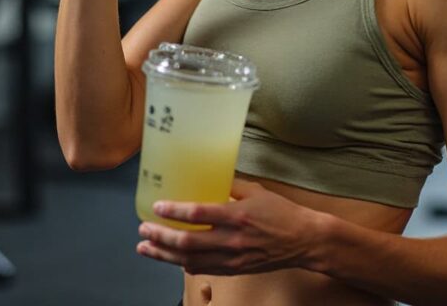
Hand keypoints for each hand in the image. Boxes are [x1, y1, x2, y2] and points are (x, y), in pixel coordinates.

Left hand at [136, 179, 321, 275]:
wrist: (303, 240)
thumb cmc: (282, 212)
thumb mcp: (257, 191)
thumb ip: (231, 185)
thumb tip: (210, 176)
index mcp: (237, 216)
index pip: (198, 215)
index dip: (174, 212)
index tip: (157, 206)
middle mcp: (231, 240)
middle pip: (187, 243)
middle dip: (160, 236)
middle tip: (143, 229)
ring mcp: (231, 258)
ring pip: (189, 261)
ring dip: (163, 255)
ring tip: (145, 247)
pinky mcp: (233, 270)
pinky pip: (202, 269)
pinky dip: (183, 264)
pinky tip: (171, 258)